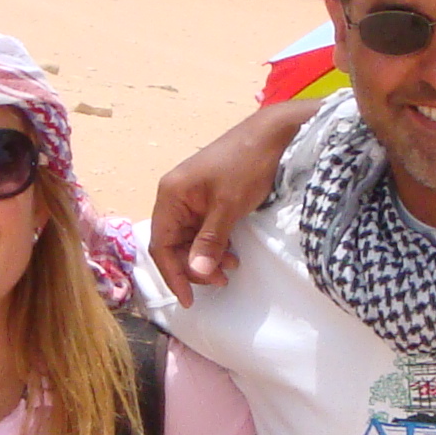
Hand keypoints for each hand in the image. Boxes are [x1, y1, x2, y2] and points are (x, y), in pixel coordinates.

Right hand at [151, 100, 316, 294]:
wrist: (273, 134)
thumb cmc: (247, 164)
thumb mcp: (228, 206)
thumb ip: (210, 241)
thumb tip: (197, 273)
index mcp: (171, 195)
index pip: (161, 245)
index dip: (173, 275)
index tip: (189, 299)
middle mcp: (175, 197)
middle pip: (174, 245)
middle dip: (193, 268)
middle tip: (219, 283)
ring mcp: (192, 198)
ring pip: (190, 240)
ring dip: (206, 259)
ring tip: (229, 270)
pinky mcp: (209, 199)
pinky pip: (204, 230)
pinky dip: (215, 246)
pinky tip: (231, 255)